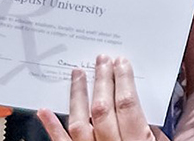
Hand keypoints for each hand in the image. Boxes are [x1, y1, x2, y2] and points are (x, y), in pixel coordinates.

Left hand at [37, 54, 168, 140]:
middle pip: (103, 109)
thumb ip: (150, 137)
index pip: (128, 106)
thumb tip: (139, 113)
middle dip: (102, 81)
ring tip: (77, 74)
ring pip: (80, 123)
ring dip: (77, 96)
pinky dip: (50, 128)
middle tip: (101, 60)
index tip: (120, 63)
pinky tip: (43, 110)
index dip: (123, 81)